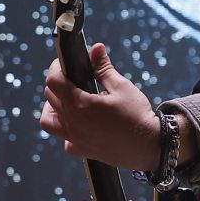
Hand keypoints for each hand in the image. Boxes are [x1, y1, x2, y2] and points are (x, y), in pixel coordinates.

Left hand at [40, 43, 160, 171]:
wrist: (151, 146)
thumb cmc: (138, 116)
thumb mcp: (121, 87)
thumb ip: (103, 68)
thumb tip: (96, 49)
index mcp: (80, 105)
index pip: (54, 81)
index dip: (57, 67)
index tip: (66, 64)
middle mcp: (73, 123)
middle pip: (50, 97)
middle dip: (58, 83)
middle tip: (73, 78)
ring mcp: (76, 139)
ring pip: (48, 121)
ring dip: (53, 108)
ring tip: (68, 101)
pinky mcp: (84, 151)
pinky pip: (66, 142)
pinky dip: (67, 133)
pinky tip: (81, 125)